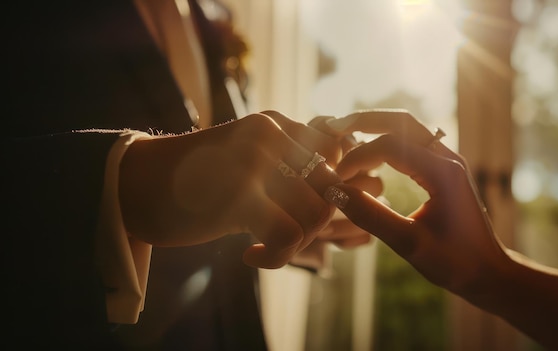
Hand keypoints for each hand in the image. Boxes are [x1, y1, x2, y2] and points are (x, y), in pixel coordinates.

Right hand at [118, 112, 340, 268]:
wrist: (133, 184)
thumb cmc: (192, 180)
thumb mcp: (246, 161)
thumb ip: (286, 168)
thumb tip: (336, 197)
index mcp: (274, 125)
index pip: (333, 158)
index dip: (326, 193)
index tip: (298, 213)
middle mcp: (269, 135)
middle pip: (330, 187)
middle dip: (316, 223)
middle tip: (284, 237)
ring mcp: (255, 162)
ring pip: (315, 213)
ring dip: (297, 243)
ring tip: (266, 248)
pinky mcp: (239, 195)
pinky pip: (289, 235)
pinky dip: (278, 256)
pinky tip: (251, 257)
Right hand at [321, 109, 509, 295]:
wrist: (489, 271)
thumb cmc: (454, 262)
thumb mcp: (408, 244)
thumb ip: (370, 216)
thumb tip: (334, 191)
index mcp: (443, 172)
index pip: (389, 145)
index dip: (358, 156)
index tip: (336, 179)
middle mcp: (447, 159)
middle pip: (401, 121)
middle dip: (364, 120)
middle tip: (331, 126)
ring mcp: (447, 161)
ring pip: (408, 127)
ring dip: (376, 127)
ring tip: (344, 132)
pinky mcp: (443, 170)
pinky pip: (412, 142)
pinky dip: (386, 140)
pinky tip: (368, 152)